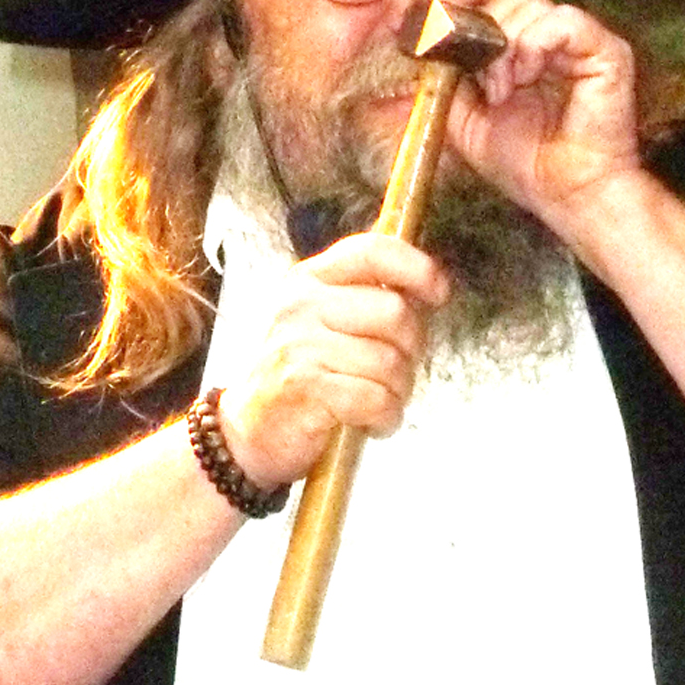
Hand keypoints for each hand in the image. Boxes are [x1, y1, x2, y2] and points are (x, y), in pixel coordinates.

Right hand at [217, 233, 449, 488]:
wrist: (246, 432)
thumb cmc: (300, 375)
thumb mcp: (322, 321)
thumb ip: (367, 299)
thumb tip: (429, 290)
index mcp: (309, 278)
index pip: (373, 251)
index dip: (418, 268)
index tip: (438, 293)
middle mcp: (301, 304)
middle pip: (395, 312)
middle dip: (411, 350)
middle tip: (393, 373)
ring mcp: (299, 344)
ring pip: (390, 361)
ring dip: (398, 391)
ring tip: (377, 401)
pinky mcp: (304, 386)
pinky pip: (376, 398)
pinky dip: (385, 417)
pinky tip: (370, 421)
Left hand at [439, 0, 641, 231]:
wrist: (565, 196)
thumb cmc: (525, 163)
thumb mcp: (463, 118)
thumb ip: (445, 76)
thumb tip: (421, 39)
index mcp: (522, 42)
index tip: (428, 14)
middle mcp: (552, 33)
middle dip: (474, 22)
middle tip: (465, 62)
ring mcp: (580, 39)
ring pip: (528, 3)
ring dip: (501, 48)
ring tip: (503, 91)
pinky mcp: (607, 50)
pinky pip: (561, 20)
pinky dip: (534, 46)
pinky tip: (527, 79)